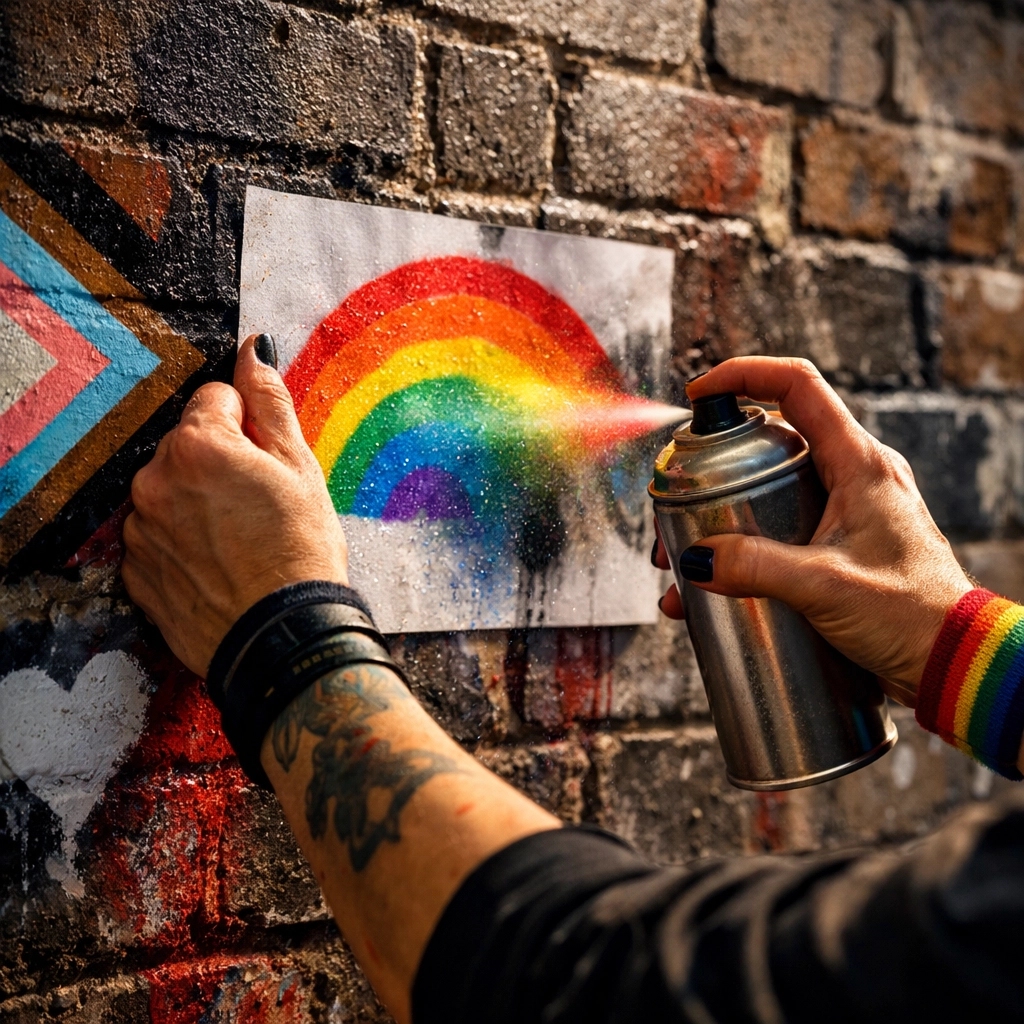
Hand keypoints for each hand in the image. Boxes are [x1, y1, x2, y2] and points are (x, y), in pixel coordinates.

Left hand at [122, 336, 347, 675]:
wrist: (282, 637)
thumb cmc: (301, 552)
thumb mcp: (300, 467)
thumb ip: (269, 401)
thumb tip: (252, 351)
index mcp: (198, 445)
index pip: (214, 399)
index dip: (248, 426)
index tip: (268, 461)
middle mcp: (155, 481)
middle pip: (188, 445)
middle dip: (220, 463)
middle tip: (261, 504)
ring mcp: (141, 530)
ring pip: (171, 492)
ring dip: (199, 503)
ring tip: (241, 540)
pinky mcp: (137, 572)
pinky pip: (158, 537)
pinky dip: (182, 543)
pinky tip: (219, 563)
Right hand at [654, 357, 972, 704]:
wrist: (953, 662)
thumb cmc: (913, 616)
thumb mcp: (824, 586)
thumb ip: (755, 567)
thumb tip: (695, 558)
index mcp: (859, 463)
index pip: (797, 386)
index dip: (744, 375)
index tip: (700, 394)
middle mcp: (855, 476)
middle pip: (772, 441)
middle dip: (716, 466)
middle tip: (680, 502)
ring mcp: (848, 510)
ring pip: (772, 489)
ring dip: (723, 516)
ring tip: (687, 561)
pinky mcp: (840, 546)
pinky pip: (782, 529)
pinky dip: (744, 550)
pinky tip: (715, 590)